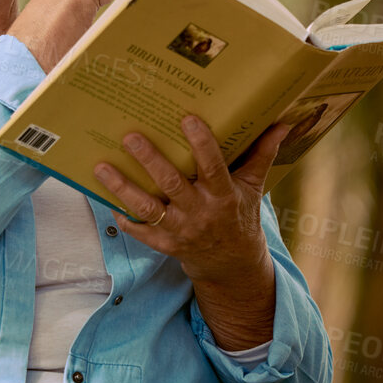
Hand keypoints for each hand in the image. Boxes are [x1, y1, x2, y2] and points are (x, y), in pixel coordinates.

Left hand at [91, 115, 292, 350]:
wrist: (232, 263)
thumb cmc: (240, 215)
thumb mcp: (253, 187)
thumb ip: (262, 154)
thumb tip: (282, 123)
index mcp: (224, 195)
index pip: (214, 167)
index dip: (202, 145)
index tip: (187, 119)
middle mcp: (202, 213)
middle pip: (173, 185)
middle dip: (151, 161)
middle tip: (130, 137)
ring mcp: (182, 231)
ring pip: (149, 208)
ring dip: (123, 188)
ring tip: (101, 167)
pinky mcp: (166, 245)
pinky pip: (142, 233)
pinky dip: (125, 219)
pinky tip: (106, 201)